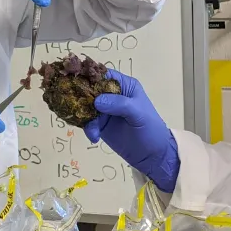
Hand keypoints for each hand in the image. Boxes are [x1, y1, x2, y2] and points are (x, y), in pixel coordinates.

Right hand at [83, 70, 179, 191]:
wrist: (152, 155)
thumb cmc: (151, 129)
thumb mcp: (139, 113)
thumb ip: (119, 104)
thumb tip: (96, 100)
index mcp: (124, 85)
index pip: (104, 75)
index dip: (90, 76)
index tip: (78, 83)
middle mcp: (112, 94)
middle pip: (90, 89)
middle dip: (82, 97)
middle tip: (78, 108)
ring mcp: (105, 110)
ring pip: (86, 106)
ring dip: (85, 117)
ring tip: (93, 131)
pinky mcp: (100, 124)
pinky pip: (87, 121)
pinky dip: (88, 128)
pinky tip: (94, 137)